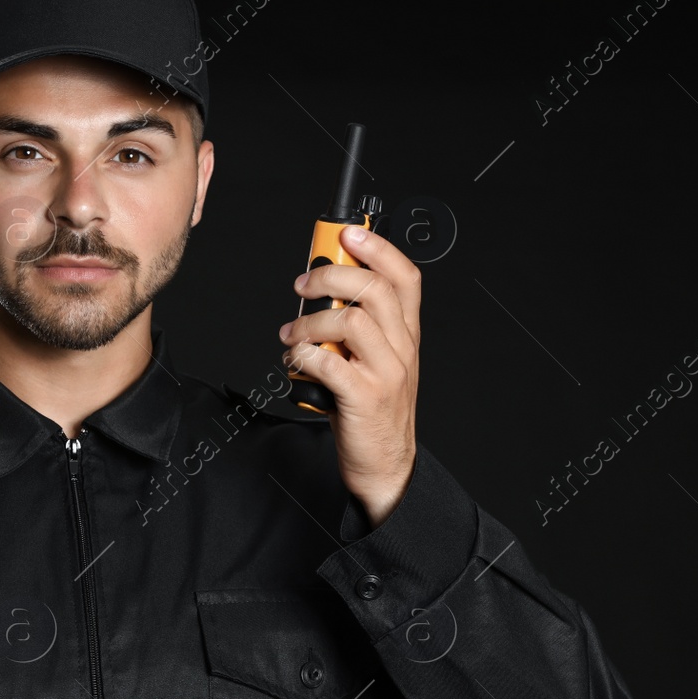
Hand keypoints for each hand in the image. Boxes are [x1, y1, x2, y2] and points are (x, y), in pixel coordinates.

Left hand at [280, 225, 420, 527]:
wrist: (386, 464)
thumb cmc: (372, 408)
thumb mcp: (376, 360)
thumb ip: (358, 326)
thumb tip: (321, 288)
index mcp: (406, 334)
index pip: (405, 277)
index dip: (378, 249)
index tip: (347, 234)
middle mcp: (402, 349)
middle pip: (374, 290)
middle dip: (331, 275)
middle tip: (302, 285)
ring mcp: (387, 373)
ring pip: (352, 321)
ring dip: (310, 321)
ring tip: (291, 335)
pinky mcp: (365, 398)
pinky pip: (330, 364)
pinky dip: (304, 357)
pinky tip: (295, 363)